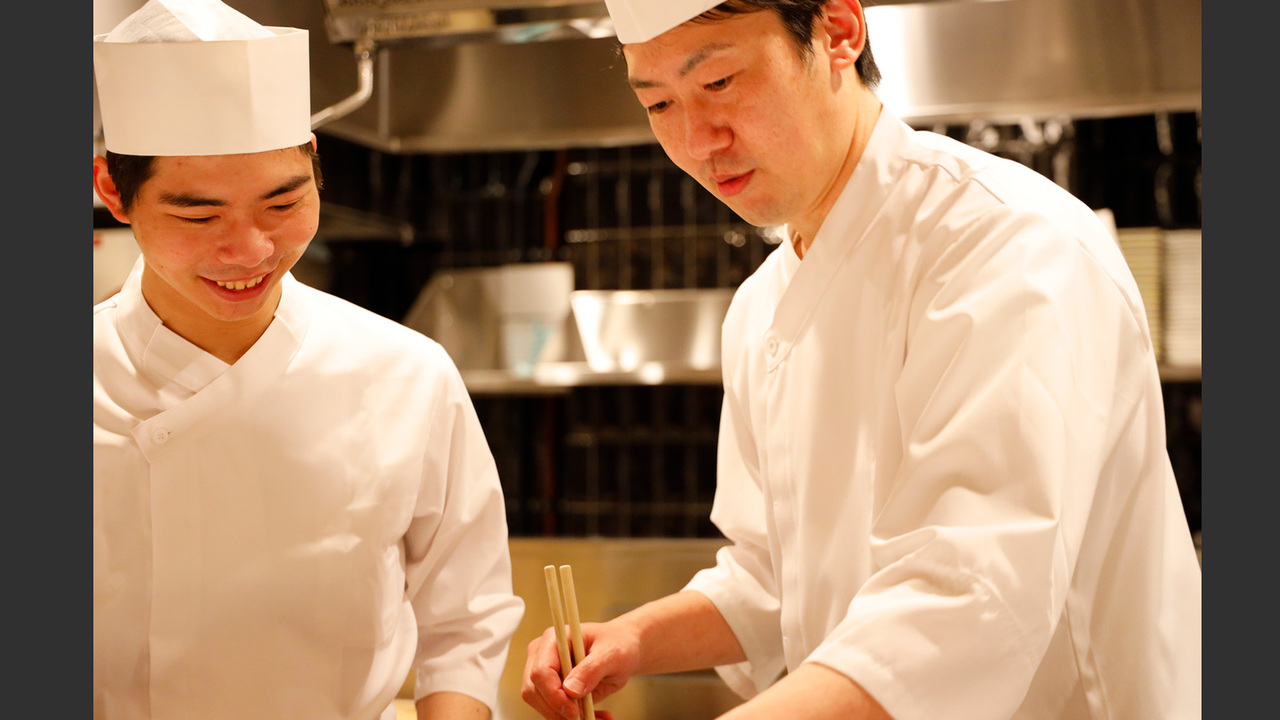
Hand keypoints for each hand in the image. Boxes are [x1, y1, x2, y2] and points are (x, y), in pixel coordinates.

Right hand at [520, 620, 637, 719]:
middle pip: (534, 691)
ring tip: (597, 718)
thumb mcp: (612, 654)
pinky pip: (555, 711)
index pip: (540, 672)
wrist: (624, 650)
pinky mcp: (555, 690)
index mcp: (553, 640)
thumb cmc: (618, 644)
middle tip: (584, 717)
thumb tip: (570, 689)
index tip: (575, 710)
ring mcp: (547, 674)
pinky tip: (597, 717)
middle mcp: (544, 656)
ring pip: (543, 705)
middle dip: (558, 710)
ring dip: (567, 719)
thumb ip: (592, 669)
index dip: (554, 695)